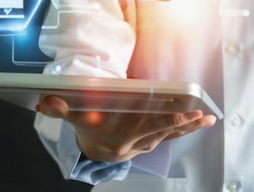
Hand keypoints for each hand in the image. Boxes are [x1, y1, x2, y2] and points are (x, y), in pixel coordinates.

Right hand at [38, 95, 216, 162]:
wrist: (94, 151)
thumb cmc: (88, 129)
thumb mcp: (75, 119)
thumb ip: (61, 110)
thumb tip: (45, 101)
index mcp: (121, 136)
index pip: (146, 127)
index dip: (166, 121)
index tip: (183, 113)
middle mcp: (136, 142)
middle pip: (163, 132)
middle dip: (183, 124)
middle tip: (202, 116)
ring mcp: (146, 143)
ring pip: (171, 135)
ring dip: (190, 128)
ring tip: (208, 119)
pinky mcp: (152, 141)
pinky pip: (171, 135)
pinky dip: (185, 129)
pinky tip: (199, 122)